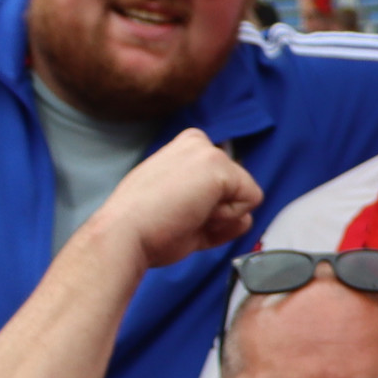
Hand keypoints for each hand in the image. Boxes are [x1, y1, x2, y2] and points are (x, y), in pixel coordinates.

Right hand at [95, 130, 262, 271]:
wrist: (124, 234)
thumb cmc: (144, 227)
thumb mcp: (182, 212)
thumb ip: (213, 210)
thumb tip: (245, 219)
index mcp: (184, 150)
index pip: (223, 184)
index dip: (209, 209)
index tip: (177, 213)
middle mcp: (197, 144)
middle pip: (236, 189)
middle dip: (218, 213)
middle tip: (181, 217)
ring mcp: (209, 151)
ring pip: (246, 194)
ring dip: (223, 217)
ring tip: (187, 215)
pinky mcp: (219, 165)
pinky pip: (252, 200)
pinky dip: (229, 217)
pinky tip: (197, 213)